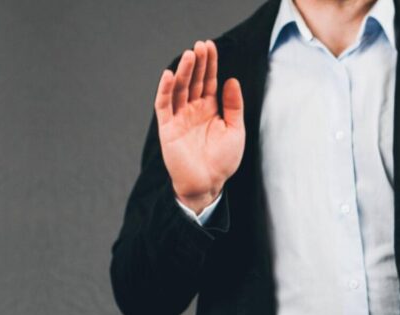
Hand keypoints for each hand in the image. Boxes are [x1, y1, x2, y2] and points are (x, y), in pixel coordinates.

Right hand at [155, 40, 244, 213]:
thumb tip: (231, 80)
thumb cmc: (223, 161)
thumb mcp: (235, 130)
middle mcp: (192, 110)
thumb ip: (233, 106)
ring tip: (189, 55)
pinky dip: (165, 90)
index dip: (209, 64)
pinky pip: (164, 106)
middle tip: (200, 45)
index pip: (208, 81)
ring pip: (179, 89)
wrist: (208, 184)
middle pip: (193, 81)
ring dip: (183, 71)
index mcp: (209, 109)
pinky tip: (169, 75)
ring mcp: (179, 118)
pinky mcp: (167, 128)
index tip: (210, 46)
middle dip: (197, 63)